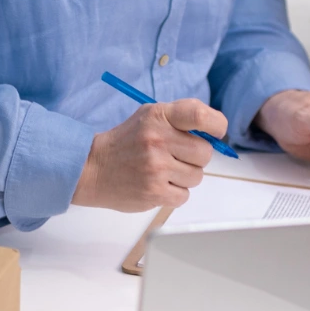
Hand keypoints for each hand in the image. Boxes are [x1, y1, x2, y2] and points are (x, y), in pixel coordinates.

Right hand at [72, 99, 226, 211]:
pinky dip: (175, 193)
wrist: (93, 168)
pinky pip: (184, 195)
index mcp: (158, 116)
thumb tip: (216, 131)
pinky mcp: (154, 193)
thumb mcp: (150, 116)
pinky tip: (159, 184)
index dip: (216, 125)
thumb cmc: (128, 141)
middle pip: (205, 152)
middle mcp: (157, 140)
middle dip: (197, 156)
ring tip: (164, 171)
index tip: (215, 132)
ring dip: (185, 176)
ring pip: (197, 176)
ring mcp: (156, 168)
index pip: (200, 115)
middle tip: (179, 156)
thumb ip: (182, 118)